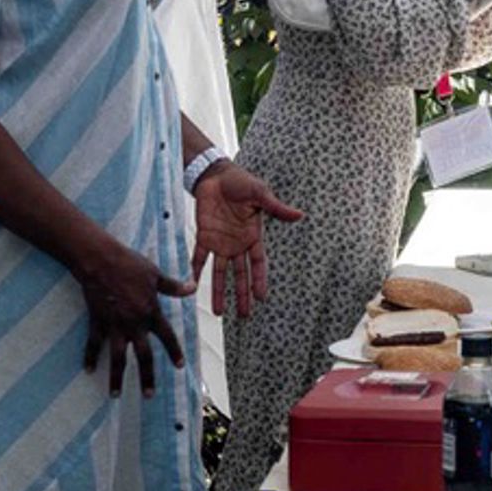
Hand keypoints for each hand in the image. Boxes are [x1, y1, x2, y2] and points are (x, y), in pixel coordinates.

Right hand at [71, 235, 195, 397]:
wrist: (100, 260)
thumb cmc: (129, 264)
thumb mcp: (155, 274)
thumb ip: (173, 286)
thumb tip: (193, 287)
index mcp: (150, 312)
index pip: (167, 336)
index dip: (174, 351)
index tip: (180, 366)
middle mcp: (134, 323)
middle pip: (143, 355)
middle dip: (146, 377)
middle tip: (149, 395)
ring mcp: (115, 325)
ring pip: (117, 357)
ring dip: (116, 377)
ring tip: (115, 395)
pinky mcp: (98, 321)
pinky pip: (94, 343)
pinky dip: (91, 357)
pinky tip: (88, 370)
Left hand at [193, 162, 305, 319]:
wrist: (216, 174)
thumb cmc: (241, 182)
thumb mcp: (260, 194)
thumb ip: (276, 208)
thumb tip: (300, 215)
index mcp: (252, 236)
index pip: (258, 263)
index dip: (259, 280)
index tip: (261, 297)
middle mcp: (236, 244)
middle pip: (240, 274)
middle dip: (242, 295)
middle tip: (244, 316)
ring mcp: (220, 242)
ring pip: (220, 273)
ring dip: (219, 292)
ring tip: (219, 312)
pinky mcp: (204, 236)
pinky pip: (199, 257)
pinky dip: (195, 270)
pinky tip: (192, 284)